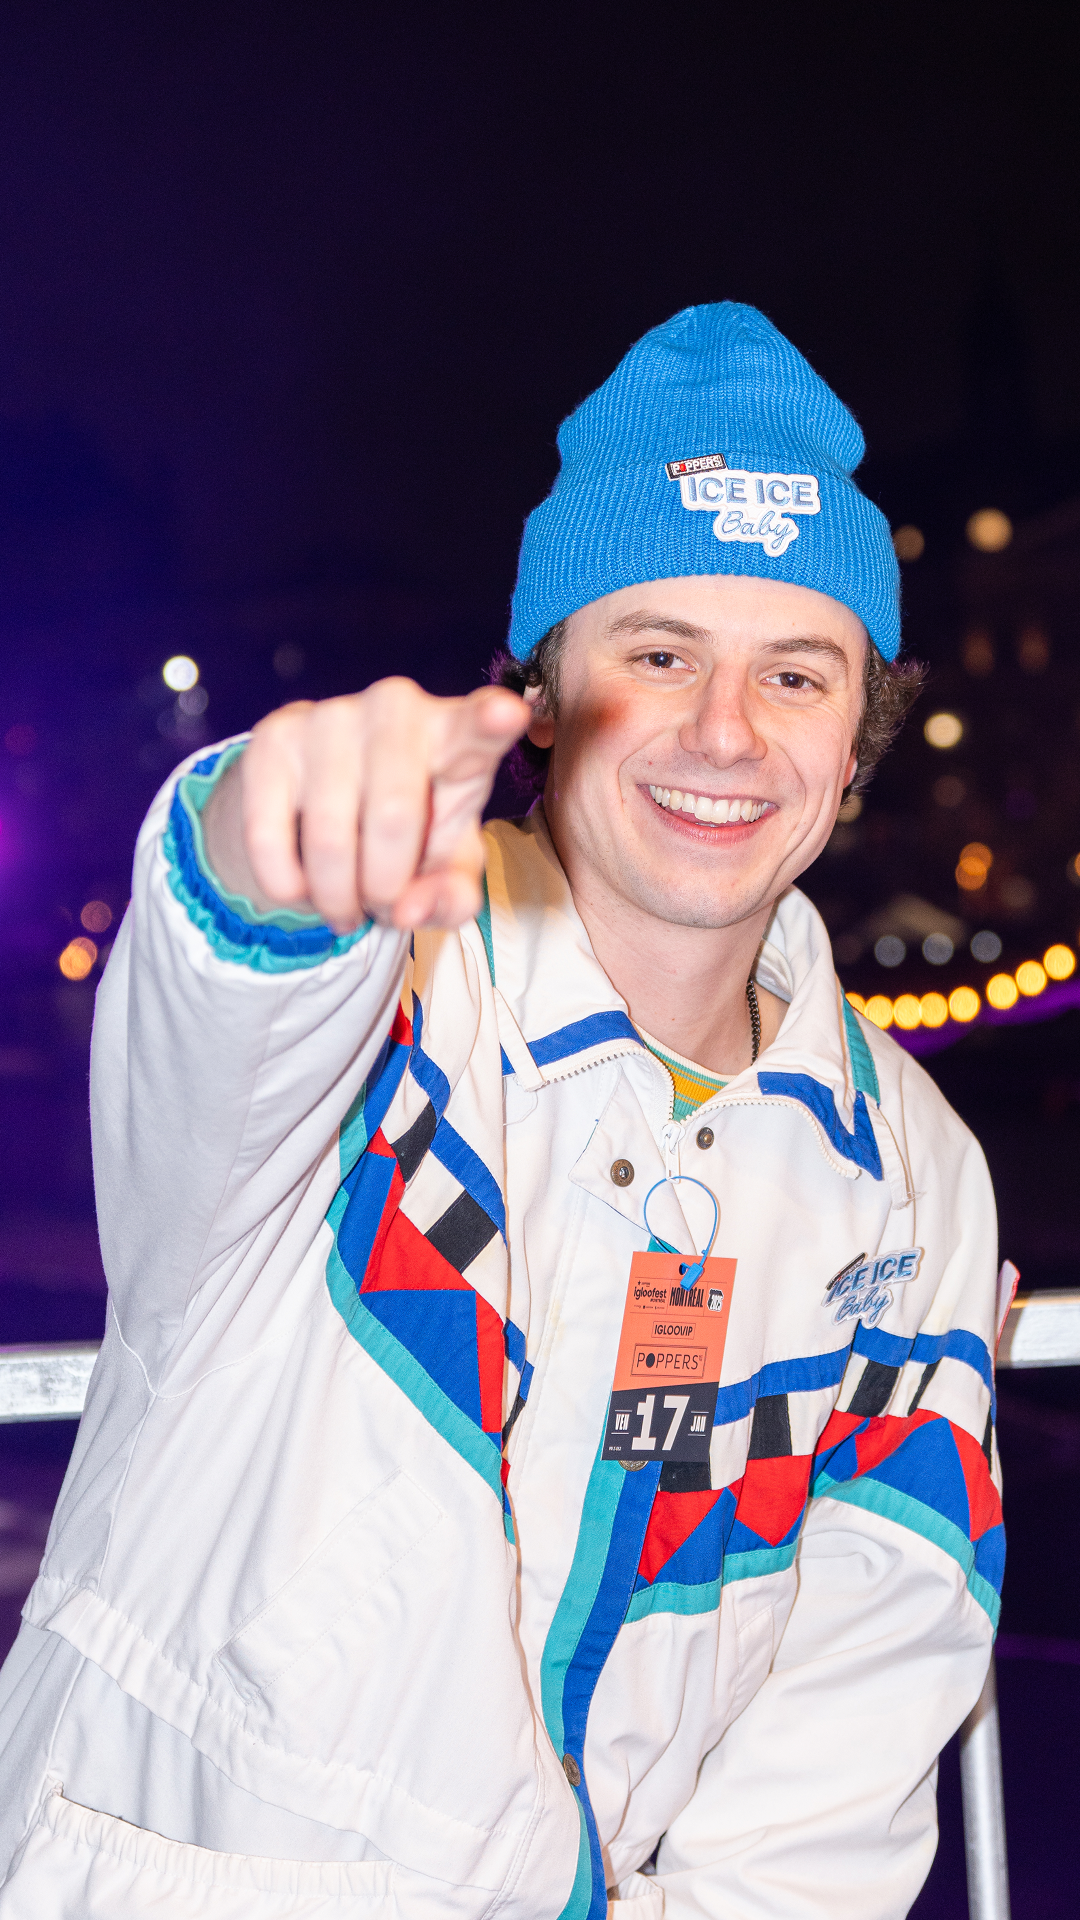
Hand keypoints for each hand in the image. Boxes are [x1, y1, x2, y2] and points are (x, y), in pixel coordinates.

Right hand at [201, 679, 529, 932]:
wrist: (323, 806)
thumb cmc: (410, 834)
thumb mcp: (444, 869)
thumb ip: (452, 896)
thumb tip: (409, 910)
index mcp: (458, 737)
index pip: (479, 727)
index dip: (491, 720)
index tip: (506, 713)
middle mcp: (397, 709)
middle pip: (394, 818)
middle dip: (384, 888)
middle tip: (380, 903)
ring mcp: (331, 715)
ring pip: (330, 838)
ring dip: (336, 897)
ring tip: (344, 901)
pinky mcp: (273, 737)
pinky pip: (268, 838)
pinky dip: (287, 886)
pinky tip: (300, 883)